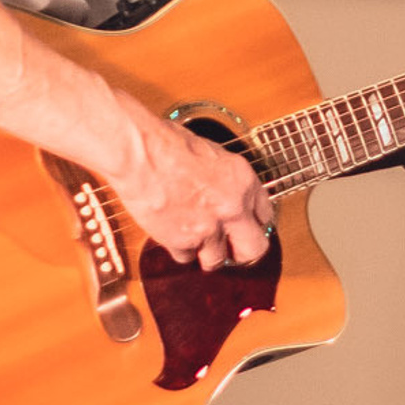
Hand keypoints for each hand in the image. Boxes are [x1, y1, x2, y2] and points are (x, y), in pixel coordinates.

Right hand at [107, 108, 276, 269]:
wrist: (140, 153)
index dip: (254, 223)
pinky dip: (180, 249)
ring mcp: (208, 227)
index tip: (247, 227)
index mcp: (244, 182)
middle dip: (243, 251)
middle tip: (233, 249)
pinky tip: (173, 234)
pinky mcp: (181, 240)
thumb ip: (229, 181)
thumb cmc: (168, 145)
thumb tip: (232, 196)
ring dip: (207, 253)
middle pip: (255, 249)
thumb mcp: (216, 155)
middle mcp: (233, 208)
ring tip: (198, 242)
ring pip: (217, 260)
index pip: (265, 216)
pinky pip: (186, 257)